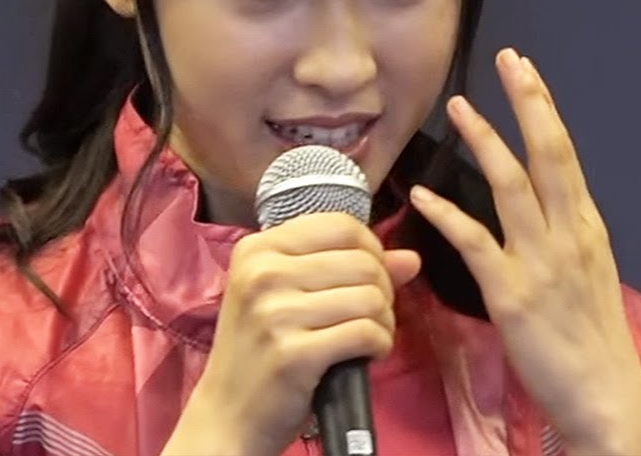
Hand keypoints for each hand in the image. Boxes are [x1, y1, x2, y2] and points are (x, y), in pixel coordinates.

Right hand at [166, 212, 421, 455]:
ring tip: (369, 336)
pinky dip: (379, 345)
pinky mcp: (293, 354)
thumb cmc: (262, 350)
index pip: (341, 226)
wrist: (229, 414)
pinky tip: (367, 354)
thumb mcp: (289, 297)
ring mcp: (274, 313)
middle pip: (362, 262)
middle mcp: (262, 273)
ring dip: (384, 321)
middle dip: (383, 291)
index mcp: (257, 249)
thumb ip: (348, 268)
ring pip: (369, 297)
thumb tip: (411, 258)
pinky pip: (366, 333)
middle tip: (371, 316)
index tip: (368, 279)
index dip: (371, 250)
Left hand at [407, 48, 640, 455]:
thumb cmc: (592, 342)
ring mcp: (541, 261)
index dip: (544, 109)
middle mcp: (569, 235)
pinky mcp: (513, 293)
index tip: (527, 73)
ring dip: (485, 141)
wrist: (605, 396)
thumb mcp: (587, 276)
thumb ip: (563, 238)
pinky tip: (424, 195)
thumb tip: (541, 211)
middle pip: (548, 154)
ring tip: (460, 108)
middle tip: (509, 60)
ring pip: (512, 186)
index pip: (564, 156)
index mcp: (586, 229)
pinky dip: (448, 214)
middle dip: (528, 102)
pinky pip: (476, 242)